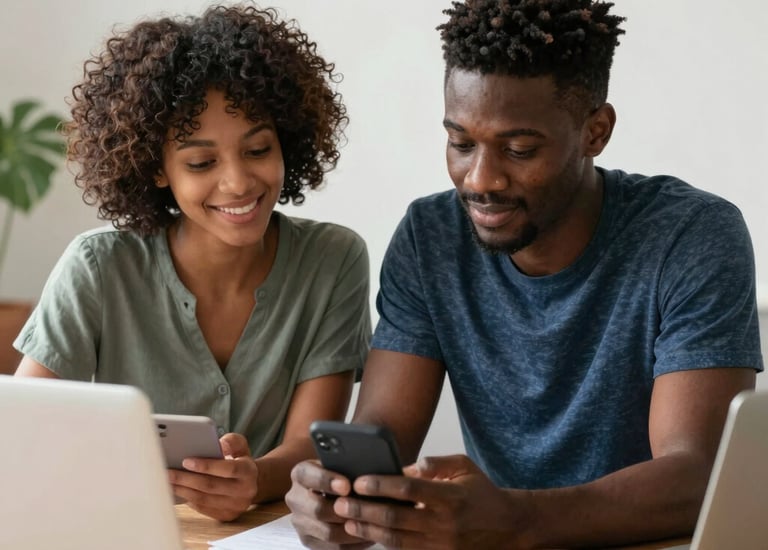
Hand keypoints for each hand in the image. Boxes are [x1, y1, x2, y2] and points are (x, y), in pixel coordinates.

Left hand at [168, 432, 258, 520]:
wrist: (251, 483)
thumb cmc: (239, 460)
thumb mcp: (240, 446)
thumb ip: (231, 441)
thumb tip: (219, 445)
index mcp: (248, 471)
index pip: (228, 469)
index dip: (206, 466)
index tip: (186, 461)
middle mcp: (245, 491)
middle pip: (211, 486)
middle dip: (186, 479)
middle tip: (167, 472)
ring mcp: (236, 506)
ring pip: (204, 499)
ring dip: (182, 490)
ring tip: (167, 482)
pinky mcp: (226, 516)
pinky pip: (203, 508)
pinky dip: (188, 499)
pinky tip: (177, 490)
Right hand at [285, 459, 374, 548]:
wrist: (327, 492)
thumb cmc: (340, 474)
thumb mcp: (338, 465)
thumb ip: (346, 467)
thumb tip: (364, 471)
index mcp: (300, 474)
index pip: (308, 476)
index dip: (326, 481)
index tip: (346, 485)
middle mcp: (295, 498)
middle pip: (317, 509)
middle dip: (343, 510)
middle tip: (366, 508)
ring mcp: (300, 522)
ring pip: (327, 532)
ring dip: (353, 529)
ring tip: (374, 523)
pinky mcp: (309, 540)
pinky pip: (333, 547)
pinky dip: (354, 543)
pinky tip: (370, 535)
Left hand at [334, 455, 530, 548]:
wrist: (508, 527)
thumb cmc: (482, 492)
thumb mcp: (464, 467)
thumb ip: (437, 463)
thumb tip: (410, 465)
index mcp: (449, 497)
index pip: (408, 489)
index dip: (381, 485)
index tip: (359, 481)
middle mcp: (443, 523)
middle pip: (395, 518)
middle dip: (364, 511)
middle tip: (340, 504)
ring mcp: (440, 545)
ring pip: (396, 540)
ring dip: (368, 531)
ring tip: (347, 522)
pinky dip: (385, 544)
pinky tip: (368, 536)